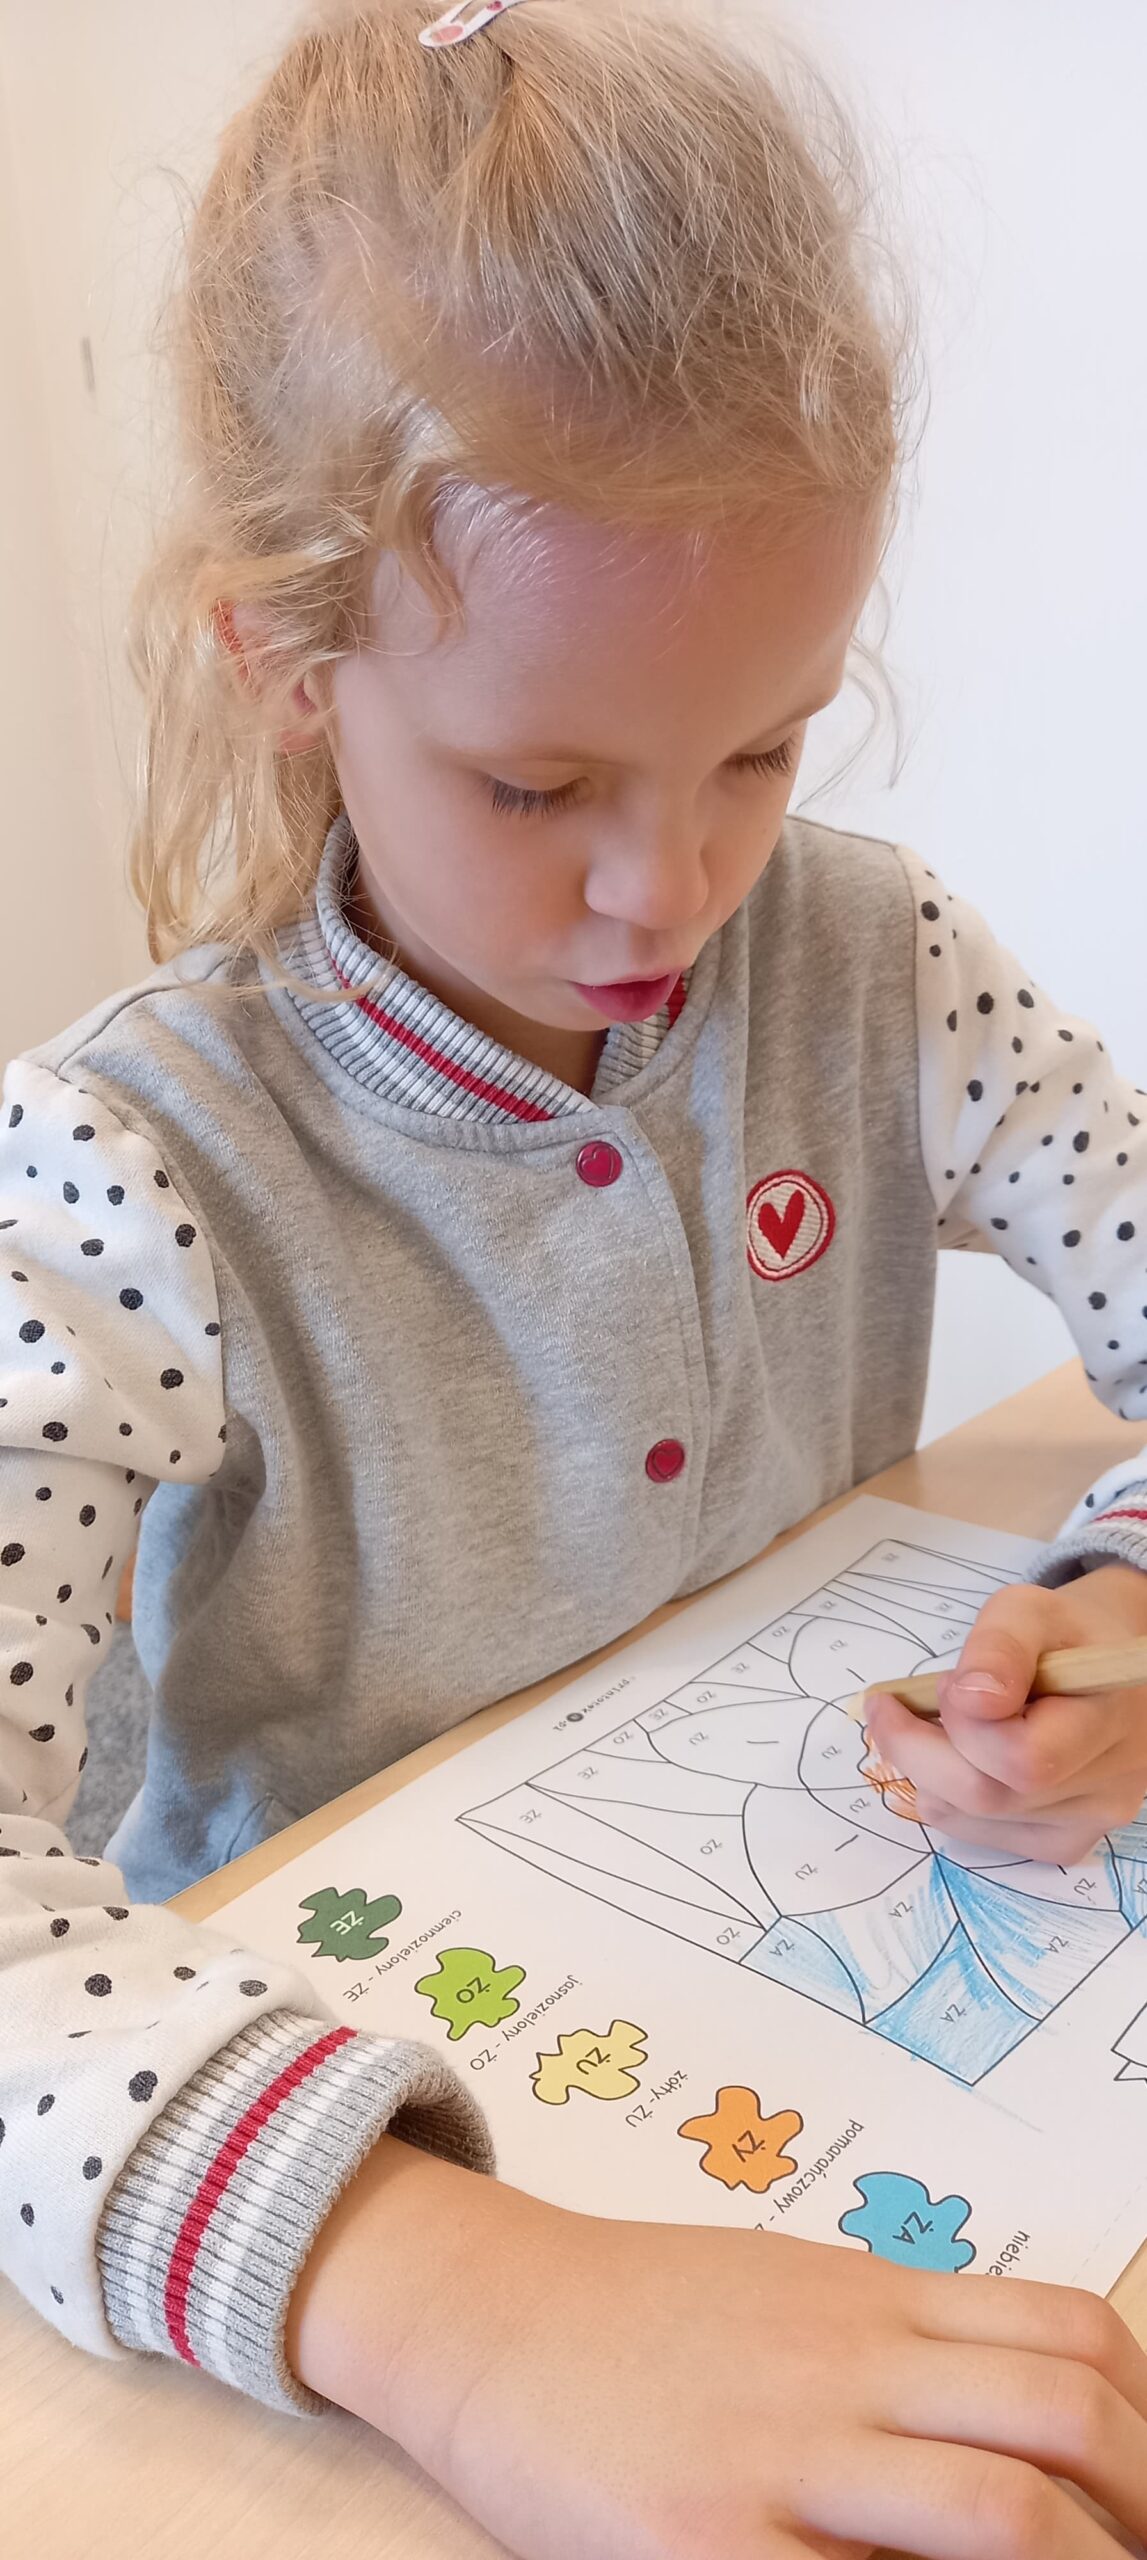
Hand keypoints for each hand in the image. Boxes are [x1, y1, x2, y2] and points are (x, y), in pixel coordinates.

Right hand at [286, 2134, 1146, 2555]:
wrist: (487, 2315)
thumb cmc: (636, 2313)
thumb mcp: (786, 2289)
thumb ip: (892, 2340)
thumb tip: (1012, 2414)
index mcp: (873, 2300)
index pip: (1069, 2337)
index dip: (1143, 2420)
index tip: (1145, 2492)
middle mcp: (851, 2364)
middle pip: (1066, 2423)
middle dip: (1141, 2511)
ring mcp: (787, 2454)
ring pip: (1000, 2512)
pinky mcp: (713, 2541)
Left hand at [864, 1562, 1146, 1861]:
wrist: (1101, 1669)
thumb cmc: (1062, 1635)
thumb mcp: (1028, 1611)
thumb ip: (1000, 1647)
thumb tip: (971, 1699)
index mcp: (1109, 1722)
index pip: (1023, 1758)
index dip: (963, 1725)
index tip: (942, 1683)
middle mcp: (1108, 1788)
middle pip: (987, 1798)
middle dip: (924, 1749)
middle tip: (906, 1706)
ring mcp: (1088, 1824)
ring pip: (973, 1819)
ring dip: (930, 1770)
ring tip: (944, 1725)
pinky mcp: (1063, 1843)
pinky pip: (979, 1835)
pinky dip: (946, 1796)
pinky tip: (959, 1757)